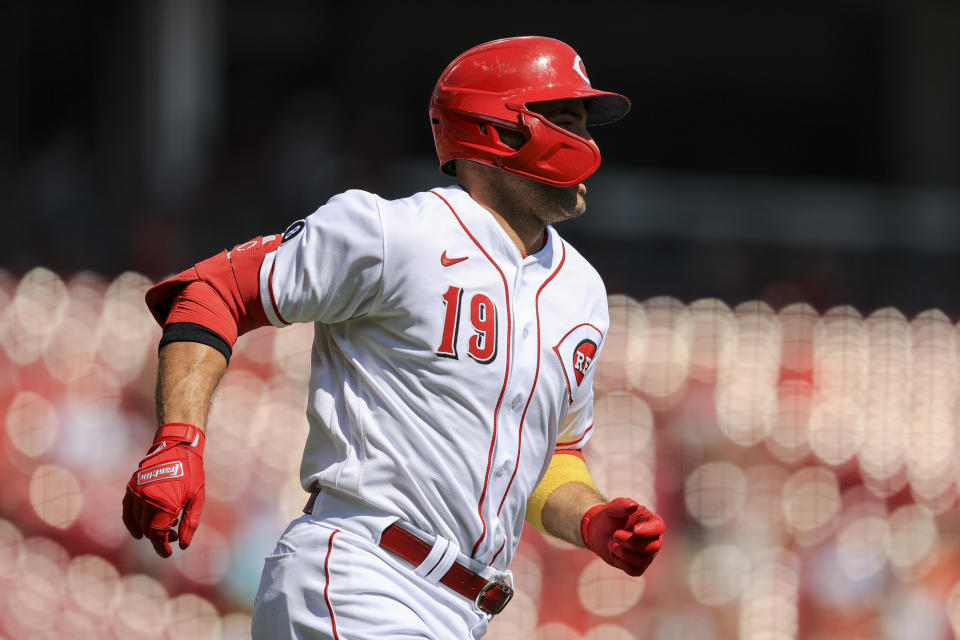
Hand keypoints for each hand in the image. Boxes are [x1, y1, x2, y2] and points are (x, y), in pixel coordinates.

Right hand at [122, 423, 205, 556]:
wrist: (178, 446)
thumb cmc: (192, 472)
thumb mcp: (197, 498)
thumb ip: (190, 523)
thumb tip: (183, 546)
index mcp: (166, 503)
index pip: (159, 534)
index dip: (162, 546)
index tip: (168, 553)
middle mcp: (148, 498)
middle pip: (148, 529)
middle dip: (159, 538)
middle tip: (173, 537)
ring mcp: (137, 492)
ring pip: (137, 521)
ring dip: (148, 530)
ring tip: (164, 530)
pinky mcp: (132, 486)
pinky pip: (127, 510)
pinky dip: (131, 522)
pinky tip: (138, 532)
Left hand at [580, 497, 664, 576]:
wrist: (598, 532)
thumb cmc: (610, 517)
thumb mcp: (613, 508)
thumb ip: (622, 505)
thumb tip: (633, 506)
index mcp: (651, 522)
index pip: (658, 527)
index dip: (649, 531)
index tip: (635, 530)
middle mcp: (653, 539)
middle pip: (652, 547)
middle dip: (631, 543)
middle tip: (614, 535)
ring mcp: (647, 554)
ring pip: (643, 560)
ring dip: (623, 553)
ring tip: (611, 544)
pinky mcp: (638, 566)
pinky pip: (635, 571)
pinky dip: (622, 563)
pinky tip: (614, 554)